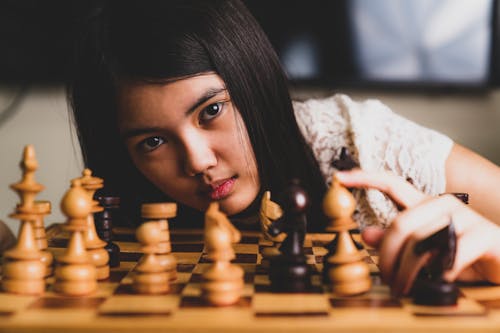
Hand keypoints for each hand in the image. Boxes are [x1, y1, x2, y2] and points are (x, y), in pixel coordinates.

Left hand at [336, 169, 499, 294]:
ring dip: (407, 270)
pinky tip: (439, 280)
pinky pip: (451, 255)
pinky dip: (440, 273)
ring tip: (403, 287)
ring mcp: (466, 217)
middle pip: (400, 223)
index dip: (365, 178)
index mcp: (426, 204)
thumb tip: (364, 234)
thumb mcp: (425, 249)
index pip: (391, 184)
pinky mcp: (486, 235)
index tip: (339, 176)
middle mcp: (443, 205)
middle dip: (387, 255)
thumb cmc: (462, 255)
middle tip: (386, 278)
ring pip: (421, 241)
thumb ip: (397, 241)